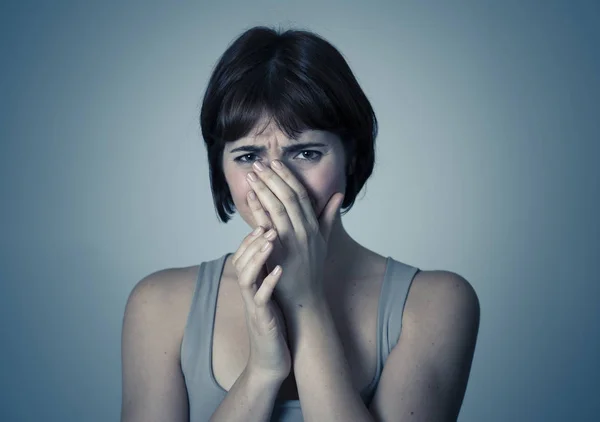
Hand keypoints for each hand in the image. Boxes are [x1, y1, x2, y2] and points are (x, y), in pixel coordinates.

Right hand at [231, 225, 290, 380]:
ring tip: (270, 241)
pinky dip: (269, 283)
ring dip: (257, 257)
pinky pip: (261, 299)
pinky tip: (280, 271)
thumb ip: (271, 270)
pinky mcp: (261, 319)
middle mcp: (248, 292)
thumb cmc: (275, 323)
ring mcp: (253, 305)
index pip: (244, 254)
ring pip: (246, 277)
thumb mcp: (271, 292)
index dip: (251, 236)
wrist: (271, 359)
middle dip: (252, 242)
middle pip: (241, 261)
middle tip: (266, 224)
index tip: (263, 218)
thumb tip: (278, 246)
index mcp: (252, 283)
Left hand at [245, 160, 343, 310]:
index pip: (301, 195)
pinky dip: (257, 210)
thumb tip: (337, 195)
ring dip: (263, 189)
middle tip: (260, 163)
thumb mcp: (323, 241)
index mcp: (314, 226)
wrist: (305, 297)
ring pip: (277, 209)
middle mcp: (305, 231)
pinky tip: (249, 197)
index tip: (276, 162)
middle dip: (273, 178)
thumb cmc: (312, 268)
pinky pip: (266, 227)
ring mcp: (292, 243)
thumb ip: (328, 217)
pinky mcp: (279, 254)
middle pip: (288, 198)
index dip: (288, 176)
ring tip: (252, 175)